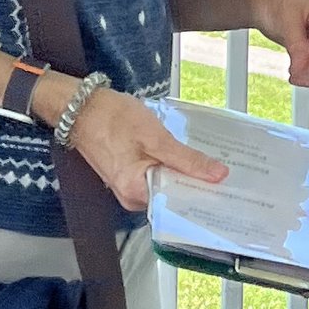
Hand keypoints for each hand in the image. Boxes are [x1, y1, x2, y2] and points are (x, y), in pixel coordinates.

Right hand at [63, 86, 229, 215]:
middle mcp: (131, 197)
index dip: (204, 193)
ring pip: (165, 186)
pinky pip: (155, 178)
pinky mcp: (127, 177)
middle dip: (197, 184)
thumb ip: (187, 159)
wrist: (81, 107)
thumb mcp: (156, 137)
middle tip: (223, 170)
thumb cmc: (113, 119)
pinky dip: (170, 169)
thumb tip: (217, 175)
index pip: (180, 202)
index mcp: (136, 192)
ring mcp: (127, 188)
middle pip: (174, 197)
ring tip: (208, 163)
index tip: (227, 186)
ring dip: (184, 175)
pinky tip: (183, 158)